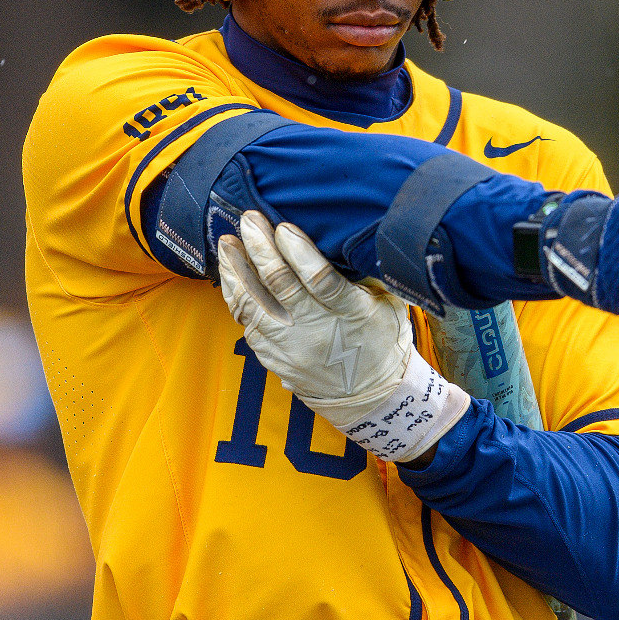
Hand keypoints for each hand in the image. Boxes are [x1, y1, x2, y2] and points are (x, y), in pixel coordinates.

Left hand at [218, 212, 468, 461]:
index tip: (283, 227)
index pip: (320, 280)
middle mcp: (317, 332)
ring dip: (236, 271)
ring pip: (253, 305)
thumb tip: (341, 236)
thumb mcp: (390, 305)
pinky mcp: (274, 359)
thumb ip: (368, 275)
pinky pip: (248, 324)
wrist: (371, 398)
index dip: (298, 251)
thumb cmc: (383, 341)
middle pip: (280, 286)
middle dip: (260, 248)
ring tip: (228, 243)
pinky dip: (237, 296)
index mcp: (352, 314)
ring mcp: (291, 348)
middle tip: (248, 221)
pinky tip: (232, 276)